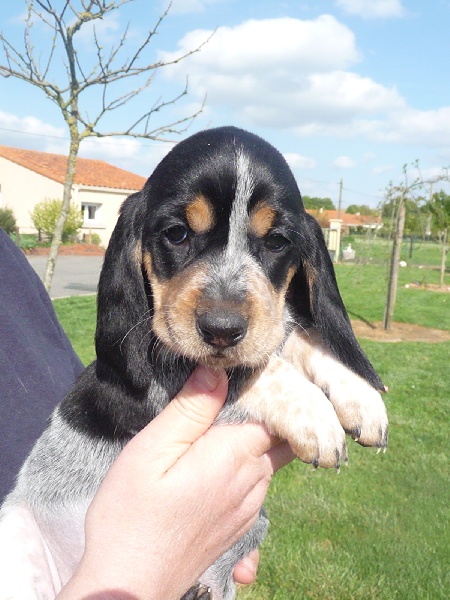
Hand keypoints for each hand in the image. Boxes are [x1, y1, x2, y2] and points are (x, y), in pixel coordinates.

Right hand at [58, 366, 294, 599]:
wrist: (128, 587)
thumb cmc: (131, 515)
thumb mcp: (151, 451)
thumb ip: (190, 410)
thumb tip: (217, 372)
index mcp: (233, 457)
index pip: (274, 416)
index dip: (269, 394)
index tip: (256, 377)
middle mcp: (251, 484)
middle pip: (278, 441)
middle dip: (271, 418)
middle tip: (245, 400)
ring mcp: (247, 511)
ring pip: (269, 465)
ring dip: (260, 446)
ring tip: (232, 429)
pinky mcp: (239, 530)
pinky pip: (257, 490)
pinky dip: (250, 472)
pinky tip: (225, 469)